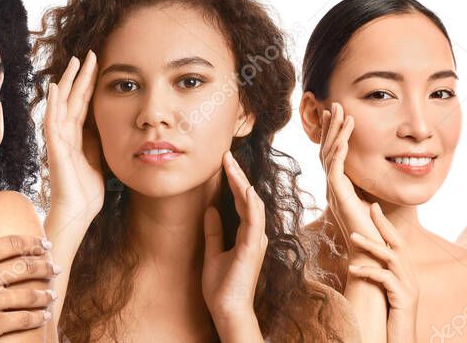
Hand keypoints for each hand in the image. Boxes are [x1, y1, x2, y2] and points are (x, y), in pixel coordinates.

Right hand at [0, 220, 59, 341]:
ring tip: (52, 294)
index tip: (46, 245)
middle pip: (27, 267)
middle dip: (47, 266)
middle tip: (55, 268)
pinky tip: (43, 315)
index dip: (35, 244)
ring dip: (46, 294)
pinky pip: (24, 318)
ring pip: (30, 294)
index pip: (14, 244)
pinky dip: (37, 317)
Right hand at [44, 51, 104, 221]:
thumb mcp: (99, 158)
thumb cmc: (87, 190)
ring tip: (75, 62)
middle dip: (82, 76)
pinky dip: (54, 105)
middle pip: (74, 99)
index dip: (90, 84)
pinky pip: (53, 122)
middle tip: (89, 54)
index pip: (84, 104)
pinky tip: (56, 88)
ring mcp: (59, 140)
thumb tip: (106, 121)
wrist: (79, 211)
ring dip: (69, 83)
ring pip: (63, 104)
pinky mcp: (55, 148)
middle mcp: (66, 134)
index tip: (98, 65)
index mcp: (78, 136)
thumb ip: (98, 140)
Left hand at [201, 151, 266, 340]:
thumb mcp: (213, 253)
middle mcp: (255, 235)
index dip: (234, 181)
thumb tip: (210, 209)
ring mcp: (256, 240)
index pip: (242, 202)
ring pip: (252, 204)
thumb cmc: (222, 288)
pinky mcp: (252, 248)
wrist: (227, 311)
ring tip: (230, 164)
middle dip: (237, 175)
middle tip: (225, 155)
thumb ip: (214, 231)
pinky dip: (251, 202)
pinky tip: (245, 188)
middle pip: (248, 198)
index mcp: (247, 235)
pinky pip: (254, 220)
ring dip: (242, 183)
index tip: (224, 163)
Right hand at [319, 102, 383, 247]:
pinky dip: (340, 148)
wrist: (371, 255)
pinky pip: (336, 166)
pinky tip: (346, 135)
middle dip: (330, 126)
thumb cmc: (376, 235)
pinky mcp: (338, 195)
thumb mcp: (373, 207)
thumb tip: (377, 186)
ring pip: (329, 154)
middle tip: (333, 104)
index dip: (334, 135)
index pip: (333, 156)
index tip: (338, 116)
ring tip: (340, 111)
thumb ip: (370, 195)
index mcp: (339, 189)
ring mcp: (333, 191)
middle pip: (326, 150)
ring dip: (335, 131)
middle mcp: (333, 188)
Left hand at [348, 203, 418, 342]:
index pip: (397, 244)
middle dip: (384, 225)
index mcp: (405, 275)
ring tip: (353, 237)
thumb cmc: (391, 322)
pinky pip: (386, 278)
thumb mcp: (384, 296)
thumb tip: (359, 264)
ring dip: (371, 245)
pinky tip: (353, 269)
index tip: (374, 208)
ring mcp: (409, 288)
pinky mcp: (404, 299)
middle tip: (370, 207)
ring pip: (392, 257)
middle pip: (399, 243)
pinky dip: (368, 271)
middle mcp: (410, 278)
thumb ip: (378, 279)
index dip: (386, 226)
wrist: (402, 342)